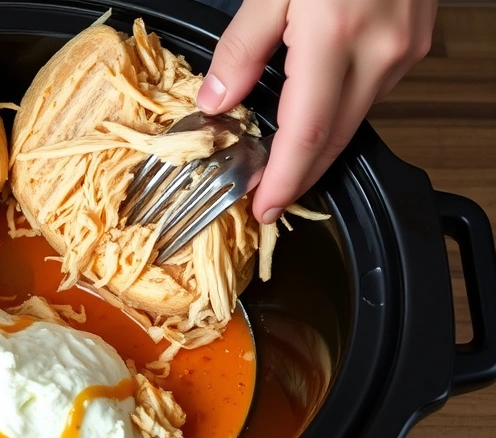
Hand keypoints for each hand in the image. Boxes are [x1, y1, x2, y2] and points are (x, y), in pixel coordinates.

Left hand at [197, 0, 436, 223]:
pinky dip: (338, 115)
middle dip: (299, 178)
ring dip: (316, 147)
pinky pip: (370, 93)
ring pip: (355, 119)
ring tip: (278, 164)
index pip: (308, 132)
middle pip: (335, 138)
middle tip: (267, 201)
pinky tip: (312, 117)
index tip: (263, 208)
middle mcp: (381, 51)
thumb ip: (242, 46)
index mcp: (337, 37)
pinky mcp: (414, 43)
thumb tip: (215, 100)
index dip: (285, 180)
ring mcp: (405, 50)